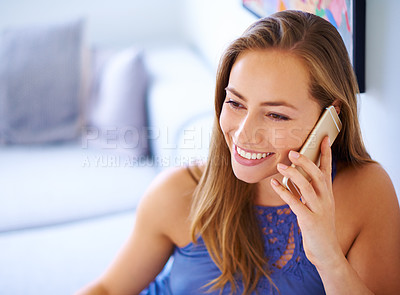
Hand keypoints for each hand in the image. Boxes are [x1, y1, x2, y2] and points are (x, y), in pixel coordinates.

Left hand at [270, 136, 342, 270]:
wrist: (326, 251)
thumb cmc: (318, 225)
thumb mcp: (314, 205)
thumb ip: (303, 191)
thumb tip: (288, 176)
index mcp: (327, 193)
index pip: (328, 169)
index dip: (326, 153)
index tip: (324, 137)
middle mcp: (326, 199)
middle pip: (318, 175)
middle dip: (306, 161)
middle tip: (293, 152)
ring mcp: (319, 209)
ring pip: (308, 187)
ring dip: (293, 175)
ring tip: (281, 166)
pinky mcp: (309, 220)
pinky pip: (295, 203)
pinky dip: (284, 192)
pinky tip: (274, 184)